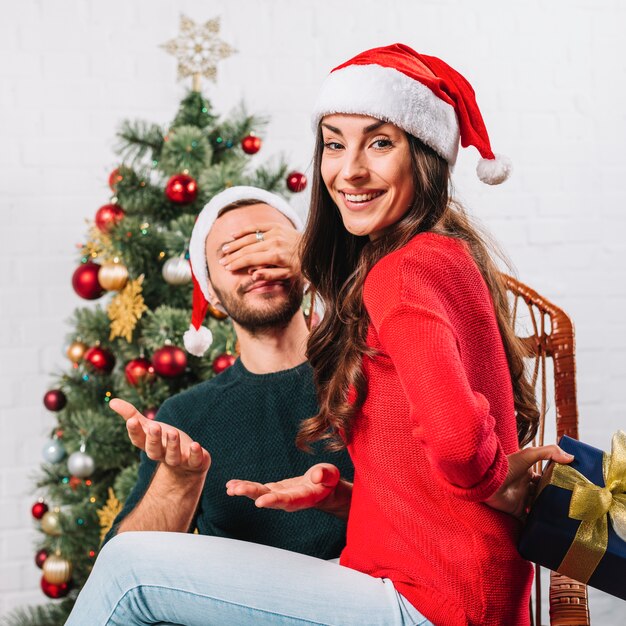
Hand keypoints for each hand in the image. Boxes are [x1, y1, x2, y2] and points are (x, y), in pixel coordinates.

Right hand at [109, 398, 210, 475]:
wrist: (186, 466)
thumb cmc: (164, 442)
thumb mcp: (149, 427)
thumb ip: (132, 415)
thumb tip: (112, 401)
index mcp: (150, 445)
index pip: (139, 440)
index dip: (135, 432)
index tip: (131, 421)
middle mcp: (162, 455)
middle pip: (154, 451)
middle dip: (154, 439)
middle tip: (154, 426)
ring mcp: (179, 461)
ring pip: (173, 456)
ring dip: (173, 445)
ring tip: (173, 432)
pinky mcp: (195, 462)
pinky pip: (195, 460)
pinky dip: (196, 454)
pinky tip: (196, 445)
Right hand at [219, 222, 301, 281]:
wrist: (315, 249)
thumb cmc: (301, 266)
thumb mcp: (288, 275)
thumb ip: (270, 275)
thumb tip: (252, 276)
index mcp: (276, 256)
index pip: (251, 259)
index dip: (237, 264)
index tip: (227, 268)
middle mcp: (275, 242)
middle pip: (248, 249)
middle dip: (233, 256)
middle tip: (222, 262)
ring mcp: (275, 232)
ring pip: (250, 237)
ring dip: (235, 244)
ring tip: (225, 250)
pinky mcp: (276, 226)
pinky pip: (257, 226)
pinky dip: (244, 230)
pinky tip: (233, 235)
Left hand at [226, 463, 342, 512]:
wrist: (324, 490)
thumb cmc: (329, 482)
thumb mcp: (331, 475)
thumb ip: (325, 475)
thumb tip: (316, 474)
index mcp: (302, 498)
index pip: (287, 501)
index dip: (273, 501)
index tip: (259, 502)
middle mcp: (288, 500)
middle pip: (267, 498)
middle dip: (251, 493)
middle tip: (235, 490)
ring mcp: (279, 496)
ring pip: (260, 494)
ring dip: (244, 490)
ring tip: (230, 488)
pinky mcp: (274, 490)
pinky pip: (258, 489)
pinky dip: (245, 487)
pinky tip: (231, 486)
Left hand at [484, 444, 573, 518]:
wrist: (489, 482)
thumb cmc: (507, 466)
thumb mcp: (528, 454)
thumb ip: (548, 452)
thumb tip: (570, 457)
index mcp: (528, 474)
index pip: (545, 479)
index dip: (556, 482)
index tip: (570, 487)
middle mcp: (525, 487)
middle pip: (543, 494)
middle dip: (553, 499)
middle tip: (569, 505)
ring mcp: (521, 500)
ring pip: (537, 507)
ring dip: (546, 511)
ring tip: (562, 516)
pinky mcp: (516, 511)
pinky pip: (528, 520)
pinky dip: (536, 523)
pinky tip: (547, 525)